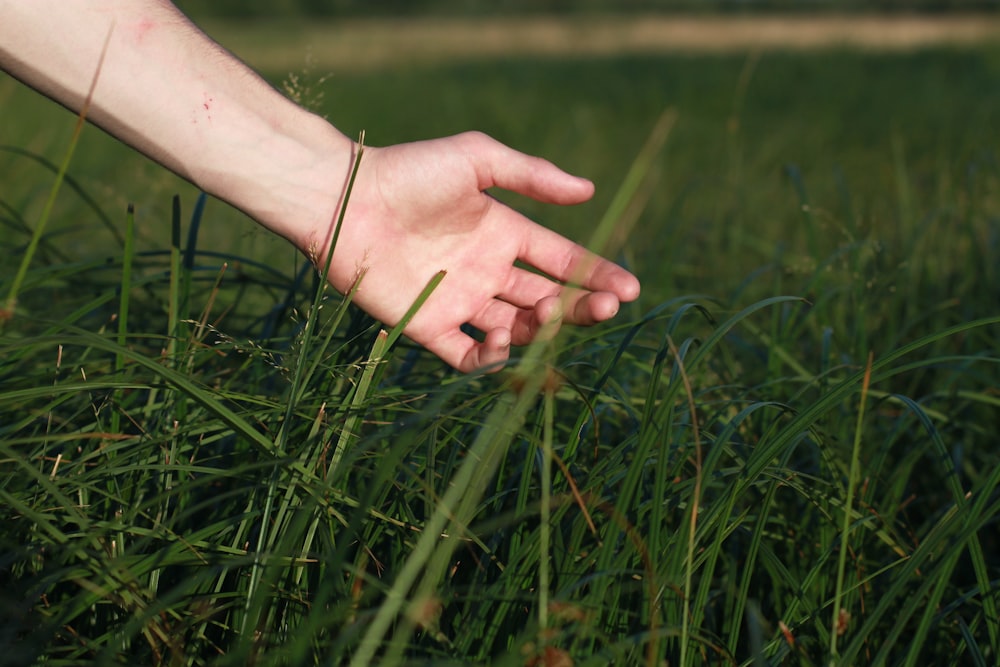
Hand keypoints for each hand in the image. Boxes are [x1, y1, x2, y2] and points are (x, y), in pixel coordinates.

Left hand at [308, 131, 640, 371]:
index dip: (598, 275)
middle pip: (548, 300)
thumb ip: (531, 176)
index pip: (563, 261)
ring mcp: (460, 302)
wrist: (345, 200)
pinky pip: (469, 356)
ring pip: (516, 330)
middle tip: (605, 310)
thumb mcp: (477, 160)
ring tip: (545, 314)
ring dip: (540, 330)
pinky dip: (492, 358)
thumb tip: (590, 191)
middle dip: (581, 308)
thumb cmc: (410, 173)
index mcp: (504, 233)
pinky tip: (504, 342)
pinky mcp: (429, 327)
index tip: (631, 290)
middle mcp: (487, 272)